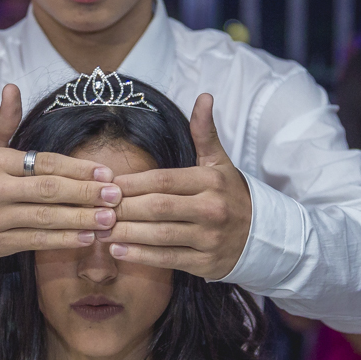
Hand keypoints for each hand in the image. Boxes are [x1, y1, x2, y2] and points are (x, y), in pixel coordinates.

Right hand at [0, 84, 122, 258]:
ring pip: (45, 218)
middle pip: (49, 190)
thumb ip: (3, 120)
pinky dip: (63, 240)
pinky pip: (35, 241)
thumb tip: (12, 87)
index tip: (106, 173)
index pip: (44, 163)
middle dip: (86, 193)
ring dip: (81, 219)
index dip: (77, 169)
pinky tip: (86, 237)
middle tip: (115, 196)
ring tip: (109, 219)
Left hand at [100, 93, 251, 279]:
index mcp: (210, 181)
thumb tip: (204, 96)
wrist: (263, 236)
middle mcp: (211, 209)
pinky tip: (118, 250)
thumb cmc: (230, 194)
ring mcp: (209, 238)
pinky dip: (140, 256)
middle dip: (123, 209)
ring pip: (159, 235)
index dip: (132, 184)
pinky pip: (167, 258)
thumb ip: (205, 132)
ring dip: (125, 233)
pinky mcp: (206, 263)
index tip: (107, 185)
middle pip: (157, 207)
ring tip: (100, 230)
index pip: (163, 180)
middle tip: (96, 209)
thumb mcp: (219, 163)